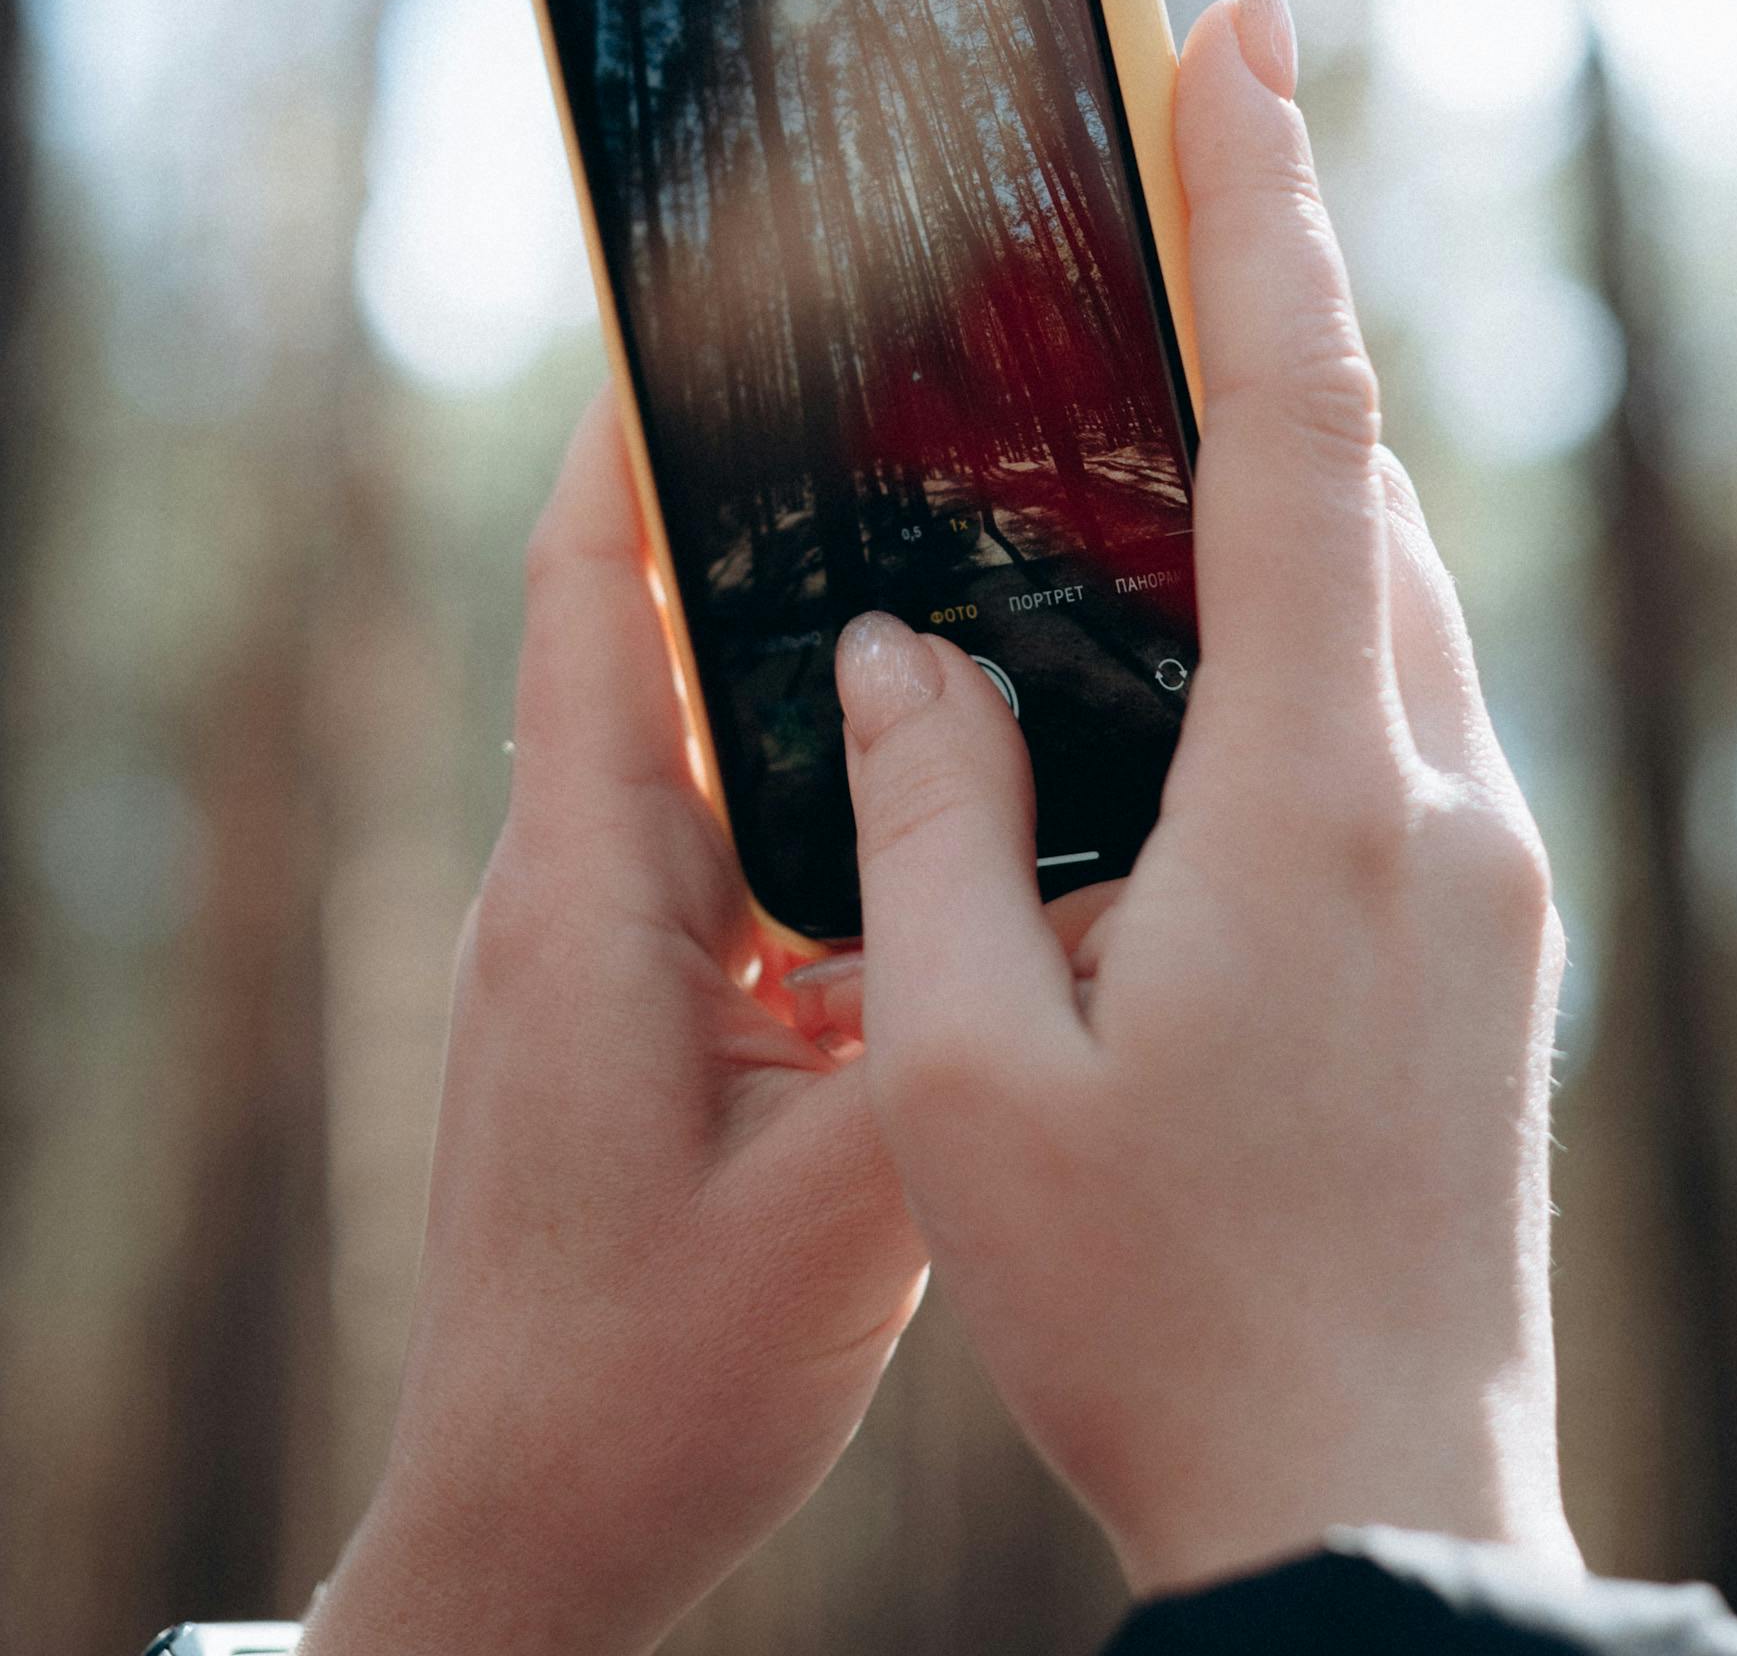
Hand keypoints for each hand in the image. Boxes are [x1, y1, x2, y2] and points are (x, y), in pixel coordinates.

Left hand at [302, 394, 925, 1655]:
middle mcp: (580, 897)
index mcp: (595, 898)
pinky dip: (814, 796)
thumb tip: (1094, 867)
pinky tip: (938, 797)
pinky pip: (729, 854)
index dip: (621, 445)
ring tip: (936, 562)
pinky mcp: (639, 1017)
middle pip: (641, 644)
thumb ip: (967, 1019)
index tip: (689, 313)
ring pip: (696, 750)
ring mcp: (601, 959)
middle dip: (740, 515)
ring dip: (788, 659)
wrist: (532, 1534)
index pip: (579, 607)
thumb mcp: (848, 1206)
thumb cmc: (646, 1383)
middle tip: (886, 404)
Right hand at [825, 0, 1577, 1599]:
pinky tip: (1216, 627)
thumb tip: (901, 645)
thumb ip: (931, 822)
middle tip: (1188, 140)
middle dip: (1279, 291)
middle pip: (1358, 478)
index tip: (1236, 37)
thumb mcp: (968, 1080)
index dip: (1263, 212)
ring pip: (1390, 587)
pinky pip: (1405, 695)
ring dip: (1293, 459)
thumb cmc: (1153, 1316)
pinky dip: (1315, 602)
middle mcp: (1433, 796)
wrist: (1371, 1518)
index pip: (1296, 430)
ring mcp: (1487, 864)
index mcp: (1306, 799)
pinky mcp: (1493, 929)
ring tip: (1170, 376)